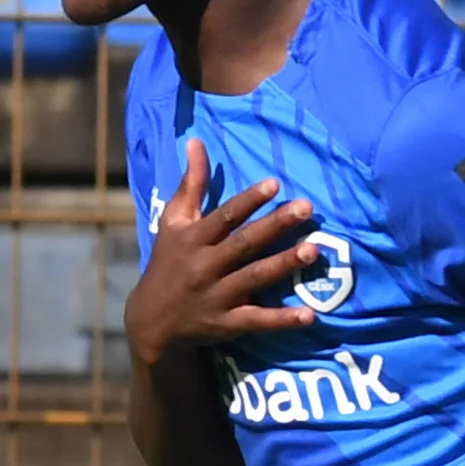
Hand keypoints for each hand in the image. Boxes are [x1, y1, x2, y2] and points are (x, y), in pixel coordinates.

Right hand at [124, 138, 317, 368]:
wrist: (151, 320)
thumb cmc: (168, 262)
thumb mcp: (173, 222)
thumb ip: (190, 184)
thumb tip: (196, 142)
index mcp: (193, 239)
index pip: (224, 217)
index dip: (249, 200)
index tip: (274, 184)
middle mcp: (204, 266)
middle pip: (244, 243)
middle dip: (275, 225)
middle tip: (305, 208)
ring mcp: (216, 296)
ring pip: (253, 277)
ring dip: (283, 264)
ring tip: (312, 250)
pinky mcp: (226, 324)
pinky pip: (256, 320)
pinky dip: (282, 320)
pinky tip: (309, 315)